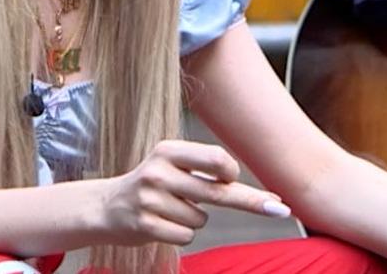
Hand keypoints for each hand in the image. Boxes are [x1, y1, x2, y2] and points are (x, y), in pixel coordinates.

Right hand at [101, 139, 288, 245]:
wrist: (106, 207)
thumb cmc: (154, 184)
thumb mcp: (174, 165)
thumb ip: (209, 173)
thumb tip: (264, 194)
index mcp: (168, 151)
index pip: (216, 159)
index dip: (231, 173)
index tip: (238, 179)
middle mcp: (159, 172)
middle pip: (218, 192)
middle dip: (252, 202)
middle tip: (280, 209)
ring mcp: (150, 200)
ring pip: (201, 218)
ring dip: (193, 218)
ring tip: (169, 209)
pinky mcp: (145, 225)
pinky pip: (186, 235)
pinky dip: (181, 233)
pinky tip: (161, 224)